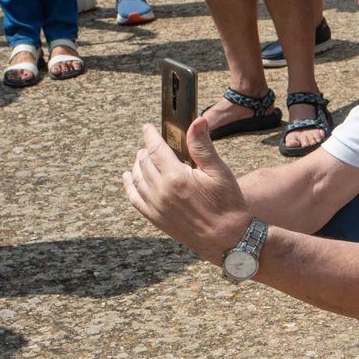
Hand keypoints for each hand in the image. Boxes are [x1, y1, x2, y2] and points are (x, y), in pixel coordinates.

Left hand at [123, 121, 251, 264]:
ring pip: (137, 179)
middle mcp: (161, 191)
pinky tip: (130, 178)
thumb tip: (197, 120)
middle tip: (150, 144)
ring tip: (141, 158)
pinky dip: (130, 186)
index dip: (149, 135)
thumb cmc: (228, 204)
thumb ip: (203, 146)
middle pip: (144, 162)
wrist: (228, 239)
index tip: (147, 127)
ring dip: (137, 165)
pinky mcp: (156, 220)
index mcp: (176, 176)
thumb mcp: (219, 172)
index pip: (155, 148)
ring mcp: (156, 207)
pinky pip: (135, 200)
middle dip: (145, 150)